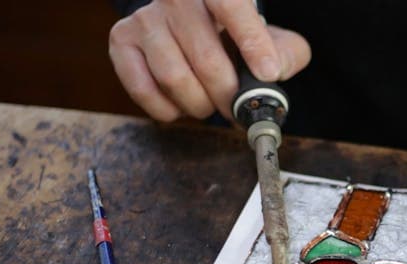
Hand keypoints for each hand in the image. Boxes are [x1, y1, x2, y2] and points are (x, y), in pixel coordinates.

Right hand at [108, 0, 310, 121]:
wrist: (186, 22)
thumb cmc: (233, 33)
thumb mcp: (269, 36)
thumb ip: (285, 52)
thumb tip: (274, 72)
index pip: (233, 8)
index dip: (252, 43)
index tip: (268, 73)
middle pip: (206, 58)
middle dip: (227, 95)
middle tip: (235, 109)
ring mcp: (146, 18)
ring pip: (174, 78)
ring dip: (198, 104)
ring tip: (208, 104)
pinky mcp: (122, 41)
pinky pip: (143, 89)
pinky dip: (167, 109)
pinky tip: (180, 104)